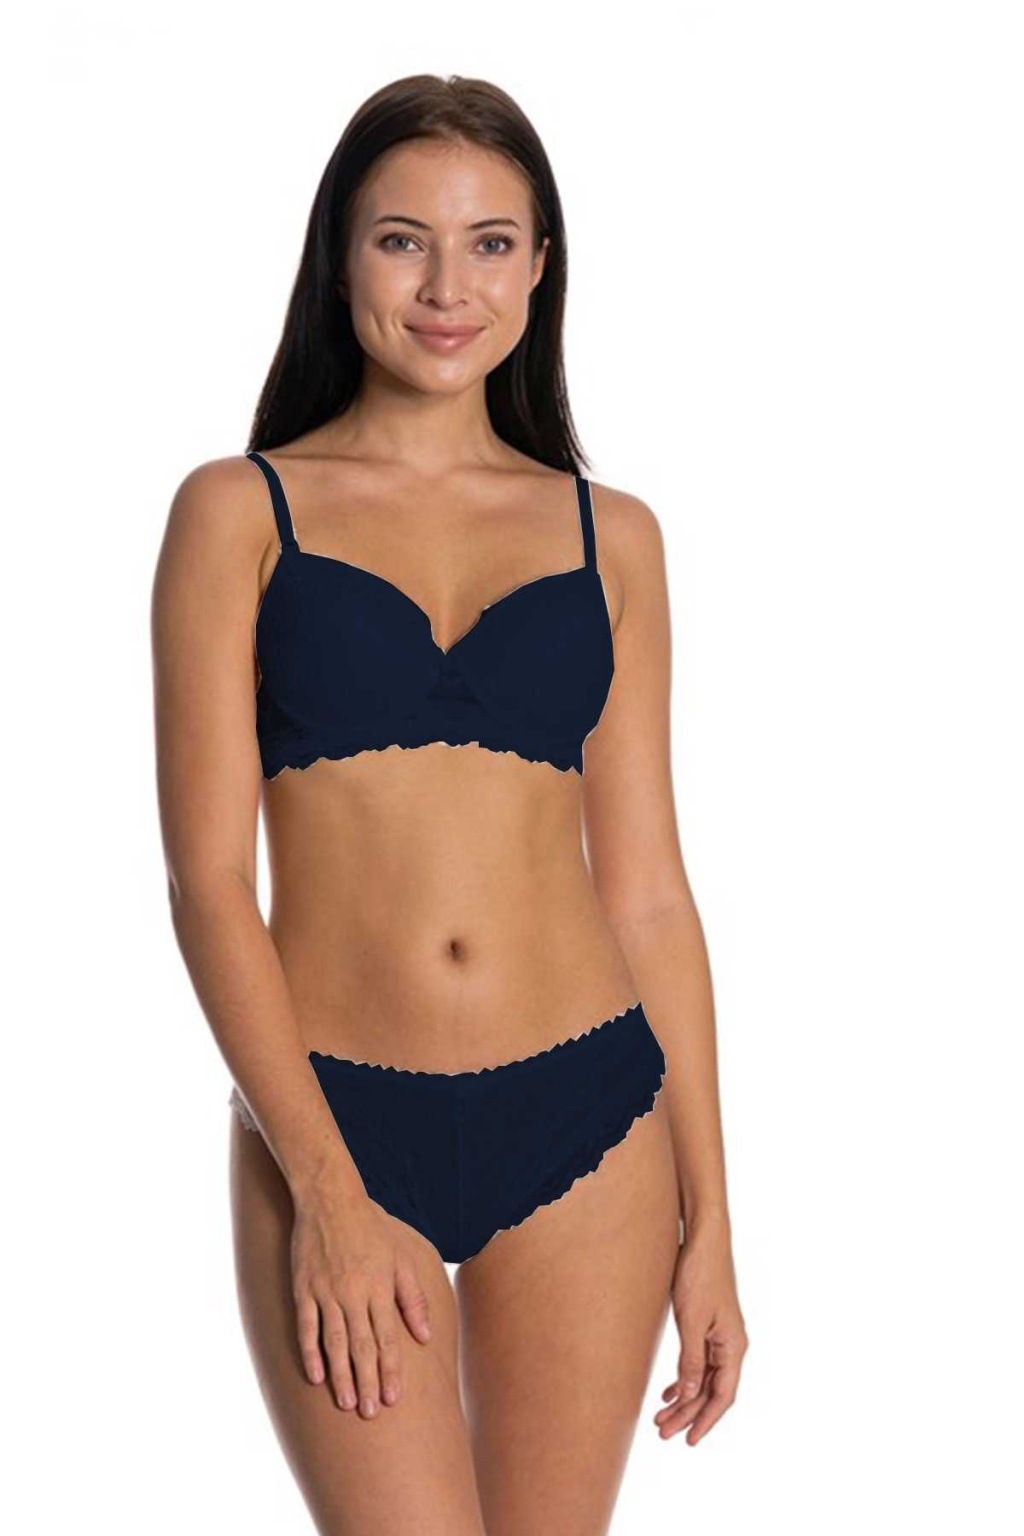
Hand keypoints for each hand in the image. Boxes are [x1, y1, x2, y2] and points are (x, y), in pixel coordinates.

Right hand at [290, 1184, 432, 1418]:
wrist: (330, 1199)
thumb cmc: (370, 1229)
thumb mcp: (399, 1258)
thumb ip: (412, 1297)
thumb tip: (425, 1336)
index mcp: (379, 1287)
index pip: (387, 1337)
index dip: (391, 1369)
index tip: (395, 1398)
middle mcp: (353, 1293)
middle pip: (362, 1345)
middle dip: (369, 1381)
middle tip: (372, 1413)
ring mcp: (326, 1292)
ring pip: (335, 1341)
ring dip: (342, 1375)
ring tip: (348, 1403)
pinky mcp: (304, 1288)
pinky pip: (306, 1327)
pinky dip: (310, 1353)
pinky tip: (315, 1377)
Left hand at [655, 1226, 747, 1443]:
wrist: (704, 1239)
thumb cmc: (700, 1275)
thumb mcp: (691, 1320)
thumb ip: (691, 1359)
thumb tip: (690, 1395)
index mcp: (734, 1346)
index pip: (723, 1396)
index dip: (706, 1421)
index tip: (689, 1441)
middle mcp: (732, 1345)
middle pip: (711, 1391)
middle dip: (688, 1414)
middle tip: (662, 1432)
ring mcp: (721, 1336)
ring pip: (704, 1378)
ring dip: (684, 1399)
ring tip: (661, 1417)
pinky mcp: (709, 1326)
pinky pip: (699, 1362)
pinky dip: (685, 1379)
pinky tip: (669, 1392)